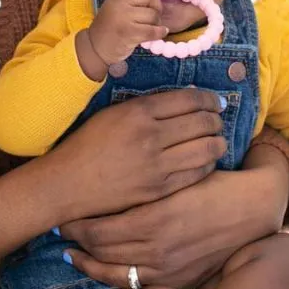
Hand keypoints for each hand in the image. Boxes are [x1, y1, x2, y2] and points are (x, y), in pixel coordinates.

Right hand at [46, 88, 226, 222]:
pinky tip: (205, 160)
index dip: (207, 98)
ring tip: (217, 139)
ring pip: (206, 148)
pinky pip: (197, 173)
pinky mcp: (159, 189)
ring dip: (218, 141)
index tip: (213, 100)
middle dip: (216, 119)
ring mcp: (157, 165)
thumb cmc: (88, 144)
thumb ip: (146, 107)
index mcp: (138, 112)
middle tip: (218, 119)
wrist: (70, 182)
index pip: (188, 99)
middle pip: (202, 122)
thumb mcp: (113, 114)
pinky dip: (208, 164)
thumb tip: (184, 102)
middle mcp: (151, 136)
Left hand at [57, 143, 288, 288]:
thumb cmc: (213, 181)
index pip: (99, 227)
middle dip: (77, 241)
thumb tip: (114, 162)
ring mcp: (167, 270)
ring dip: (89, 268)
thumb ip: (147, 172)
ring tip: (71, 257)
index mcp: (153, 217)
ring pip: (115, 276)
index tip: (65, 211)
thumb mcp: (176, 172)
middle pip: (102, 251)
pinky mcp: (179, 283)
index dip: (77, 222)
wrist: (253, 207)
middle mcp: (157, 248)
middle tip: (62, 229)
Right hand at [78, 0, 166, 78]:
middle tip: (155, 18)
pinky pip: (151, 30)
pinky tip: (162, 33)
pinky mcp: (128, 33)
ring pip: (152, 15)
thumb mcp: (115, 9)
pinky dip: (160, 32)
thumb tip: (156, 2)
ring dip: (157, 23)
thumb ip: (130, 2)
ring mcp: (123, 18)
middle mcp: (119, 5)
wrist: (94, 48)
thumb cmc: (108, 29)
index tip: (152, 7)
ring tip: (152, 28)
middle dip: (157, 9)